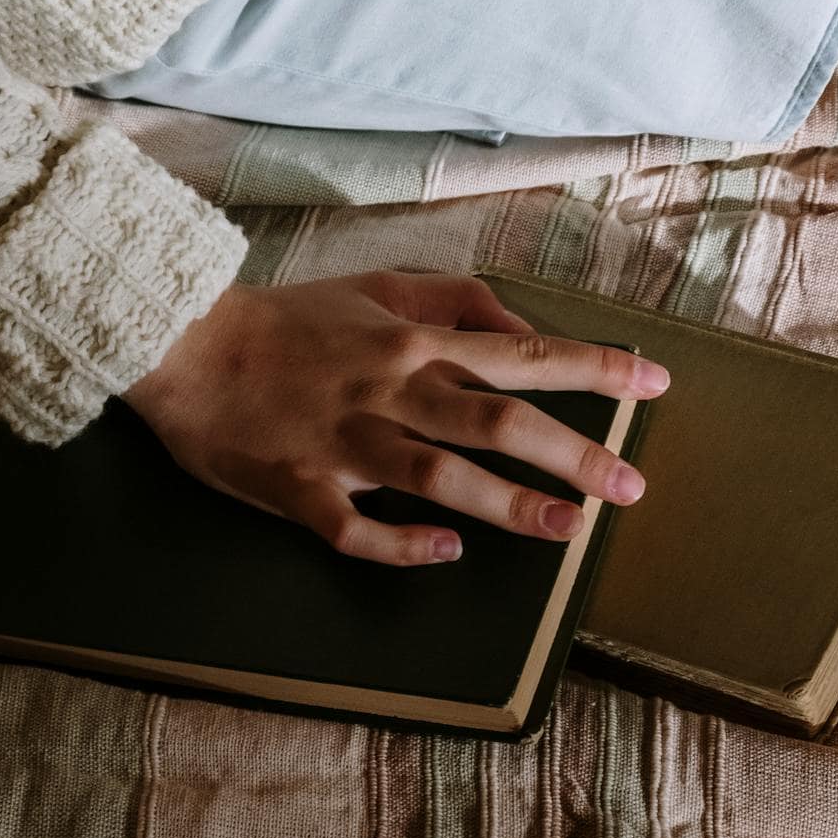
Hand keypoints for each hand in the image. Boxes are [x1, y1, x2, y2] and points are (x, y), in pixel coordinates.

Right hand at [121, 269, 667, 566]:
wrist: (182, 344)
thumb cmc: (288, 318)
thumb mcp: (378, 284)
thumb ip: (456, 300)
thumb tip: (523, 328)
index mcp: (413, 344)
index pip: (523, 356)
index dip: (595, 368)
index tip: (655, 385)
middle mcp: (390, 391)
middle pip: (496, 421)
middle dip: (572, 453)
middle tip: (630, 486)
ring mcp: (345, 444)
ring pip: (438, 477)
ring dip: (507, 504)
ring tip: (566, 527)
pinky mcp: (300, 487)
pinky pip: (356, 527)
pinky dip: (402, 543)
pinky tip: (445, 553)